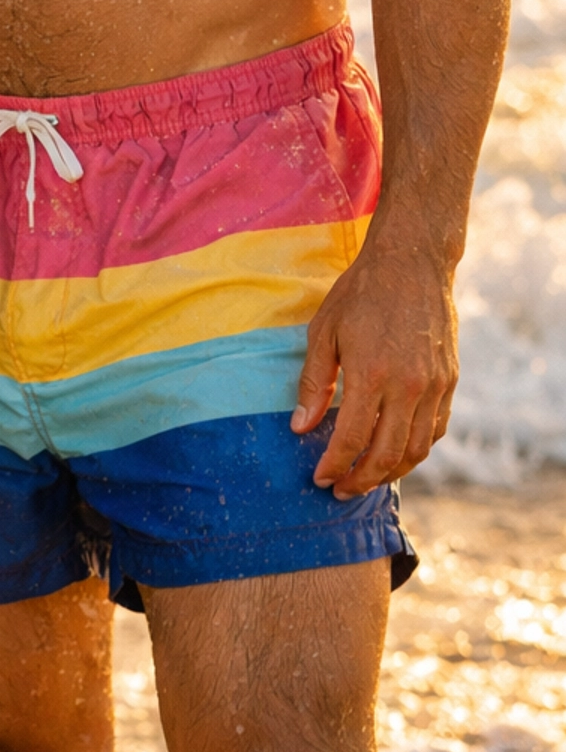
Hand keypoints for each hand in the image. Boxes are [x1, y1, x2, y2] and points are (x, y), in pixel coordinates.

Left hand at [290, 240, 458, 497]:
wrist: (412, 262)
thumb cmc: (361, 292)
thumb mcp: (324, 331)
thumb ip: (314, 382)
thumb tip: (300, 426)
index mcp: (371, 373)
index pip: (353, 438)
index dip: (335, 464)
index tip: (321, 479)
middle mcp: (408, 386)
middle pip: (387, 454)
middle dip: (361, 479)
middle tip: (341, 489)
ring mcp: (434, 386)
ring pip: (417, 449)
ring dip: (391, 473)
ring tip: (367, 478)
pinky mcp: (450, 381)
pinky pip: (436, 430)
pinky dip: (417, 449)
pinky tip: (397, 452)